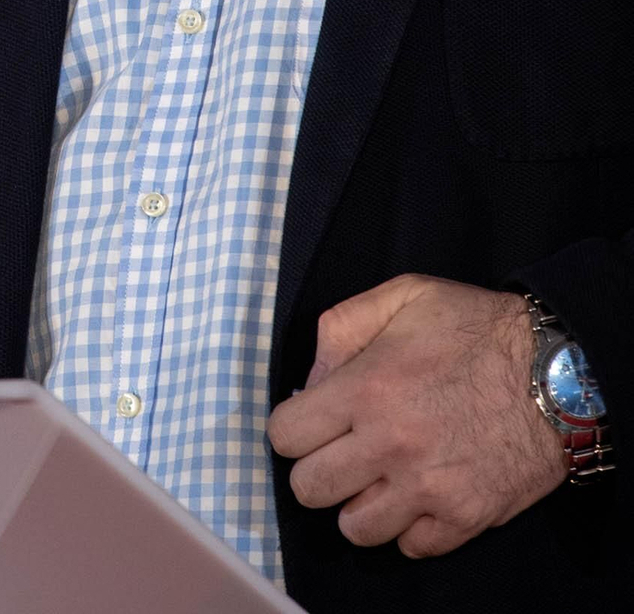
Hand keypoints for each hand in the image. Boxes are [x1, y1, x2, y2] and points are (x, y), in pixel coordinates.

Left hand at [267, 276, 565, 558]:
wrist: (556, 371)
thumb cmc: (476, 327)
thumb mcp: (402, 295)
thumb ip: (341, 329)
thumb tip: (308, 382)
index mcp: (366, 388)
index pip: (286, 435)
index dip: (293, 426)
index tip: (311, 420)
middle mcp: (390, 445)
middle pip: (310, 489)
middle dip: (317, 468)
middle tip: (343, 450)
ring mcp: (428, 489)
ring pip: (355, 528)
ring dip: (359, 503)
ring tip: (380, 475)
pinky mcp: (464, 518)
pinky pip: (410, 546)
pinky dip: (409, 525)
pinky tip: (420, 492)